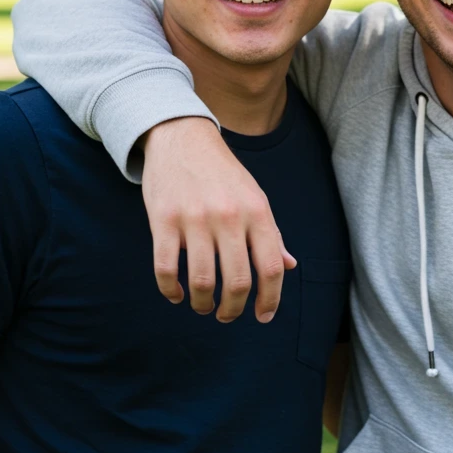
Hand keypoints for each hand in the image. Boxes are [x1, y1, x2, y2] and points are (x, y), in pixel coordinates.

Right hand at [141, 117, 296, 321]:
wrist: (183, 137)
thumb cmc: (223, 173)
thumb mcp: (255, 197)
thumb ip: (270, 234)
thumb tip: (288, 266)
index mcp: (257, 211)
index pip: (270, 267)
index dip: (270, 299)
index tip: (263, 315)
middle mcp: (229, 216)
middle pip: (237, 282)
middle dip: (233, 310)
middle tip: (227, 315)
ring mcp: (195, 219)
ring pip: (202, 282)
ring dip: (202, 304)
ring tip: (203, 306)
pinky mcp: (164, 220)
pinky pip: (166, 270)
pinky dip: (171, 291)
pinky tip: (177, 293)